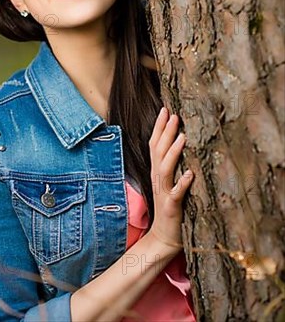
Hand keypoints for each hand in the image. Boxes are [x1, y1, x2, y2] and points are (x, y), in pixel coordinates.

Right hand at [147, 107, 193, 257]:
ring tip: (182, 137)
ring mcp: (164, 191)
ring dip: (173, 152)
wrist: (163, 237)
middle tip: (173, 114)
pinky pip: (176, 194)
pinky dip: (182, 183)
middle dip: (165, 132)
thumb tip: (181, 141)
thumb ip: (171, 163)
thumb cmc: (170, 206)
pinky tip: (190, 174)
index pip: (155, 144)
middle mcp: (158, 178)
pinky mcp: (172, 207)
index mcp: (157, 171)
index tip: (165, 109)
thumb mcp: (169, 181)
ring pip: (165, 168)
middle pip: (158, 151)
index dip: (159, 127)